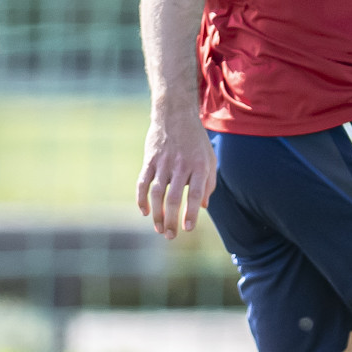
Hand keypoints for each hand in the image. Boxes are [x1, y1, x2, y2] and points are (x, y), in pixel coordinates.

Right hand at [137, 105, 217, 238]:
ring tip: (159, 228)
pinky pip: (143, 183)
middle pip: (174, 198)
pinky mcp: (150, 160)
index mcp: (199, 167)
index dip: (191, 213)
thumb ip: (209, 183)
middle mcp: (181, 166)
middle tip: (170, 236)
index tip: (187, 229)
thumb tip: (203, 207)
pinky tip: (144, 211)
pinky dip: (141, 198)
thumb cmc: (196, 141)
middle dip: (171, 220)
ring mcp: (164, 163)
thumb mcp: (210, 159)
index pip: (195, 194)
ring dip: (156, 214)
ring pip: (157, 193)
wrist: (176, 115)